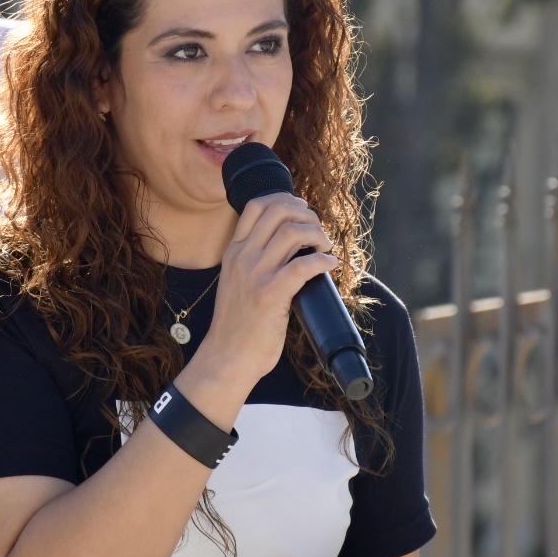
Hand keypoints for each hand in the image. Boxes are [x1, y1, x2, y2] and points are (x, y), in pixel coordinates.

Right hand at [191, 193, 336, 394]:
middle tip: (318, 231)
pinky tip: (330, 264)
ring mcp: (255, 275)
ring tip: (325, 247)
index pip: (256, 206)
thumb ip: (253, 262)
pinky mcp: (270, 295)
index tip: (302, 210)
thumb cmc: (237, 325)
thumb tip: (288, 249)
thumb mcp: (236, 283)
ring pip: (292, 232)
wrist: (227, 357)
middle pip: (278, 211)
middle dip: (306, 214)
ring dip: (317, 234)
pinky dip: (323, 260)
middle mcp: (242, 258)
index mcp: (233, 252)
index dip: (285, 199)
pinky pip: (303, 265)